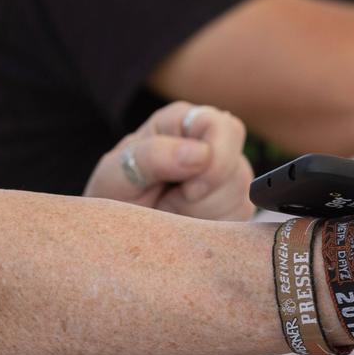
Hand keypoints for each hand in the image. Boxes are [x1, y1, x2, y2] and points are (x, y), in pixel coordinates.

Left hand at [85, 102, 254, 220]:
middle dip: (204, 196)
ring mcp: (227, 177)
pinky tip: (185, 225)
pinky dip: (209, 232)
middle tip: (168, 202)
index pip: (224, 128)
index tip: (188, 188)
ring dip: (201, 215)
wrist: (114, 230)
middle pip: (237, 169)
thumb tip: (202, 153)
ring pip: (239, 200)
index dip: (215, 158)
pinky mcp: (233, 209)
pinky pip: (236, 224)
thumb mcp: (117, 173)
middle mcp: (212, 144)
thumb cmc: (114, 194)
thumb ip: (154, 155)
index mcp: (184, 122)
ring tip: (171, 212)